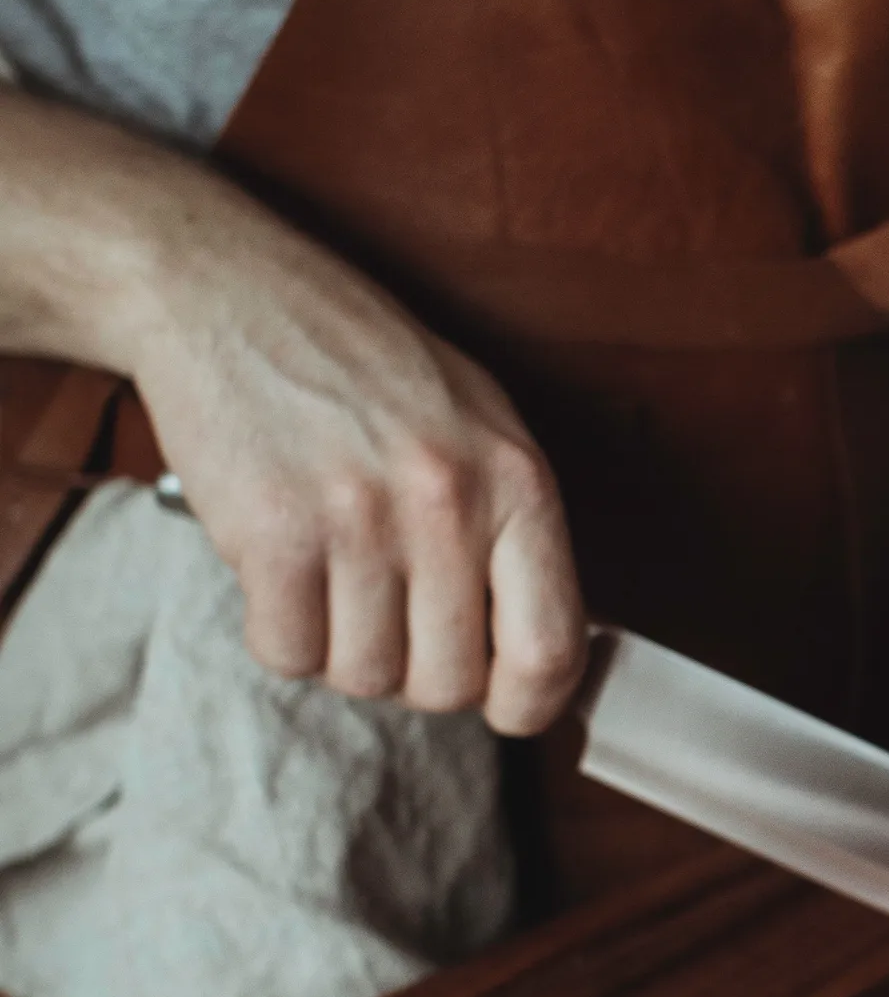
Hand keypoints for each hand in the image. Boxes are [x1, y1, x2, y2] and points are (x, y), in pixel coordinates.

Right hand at [122, 175, 586, 733]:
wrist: (229, 292)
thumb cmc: (360, 361)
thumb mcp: (479, 421)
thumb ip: (514, 529)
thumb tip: (544, 649)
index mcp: (517, 478)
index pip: (552, 649)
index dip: (528, 704)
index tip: (503, 704)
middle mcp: (447, 502)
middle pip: (449, 684)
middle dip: (415, 669)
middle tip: (387, 609)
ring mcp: (359, 520)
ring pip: (365, 677)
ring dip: (341, 646)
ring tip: (330, 570)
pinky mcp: (272, 535)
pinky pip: (288, 653)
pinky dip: (280, 630)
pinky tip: (280, 567)